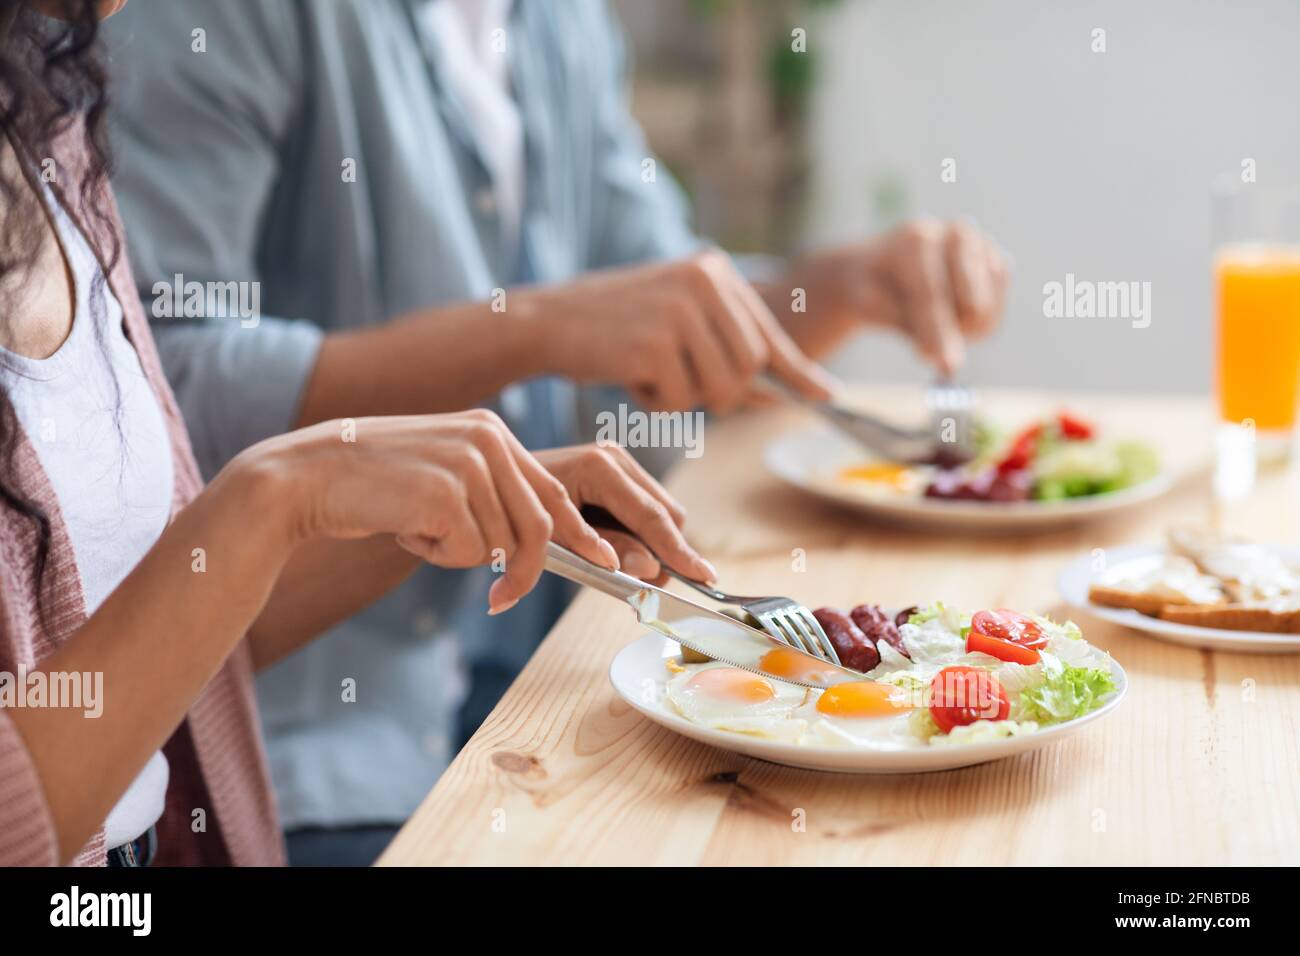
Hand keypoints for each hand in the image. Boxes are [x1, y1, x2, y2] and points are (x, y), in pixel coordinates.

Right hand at [243, 410, 619, 613]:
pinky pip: (467, 553)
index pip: (552, 491)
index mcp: (491, 431)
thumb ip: (491, 492)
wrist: (305, 476)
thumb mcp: (444, 473)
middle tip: (501, 602)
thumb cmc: (374, 484)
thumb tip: (540, 540)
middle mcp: (487, 440)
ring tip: (417, 526)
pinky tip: (404, 528)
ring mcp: (467, 464)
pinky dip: (436, 556)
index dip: (581, 534)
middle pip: (537, 526)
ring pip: (500, 544)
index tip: (607, 563)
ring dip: (459, 554)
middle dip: (524, 573)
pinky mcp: (445, 493)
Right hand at [525, 249, 835, 411]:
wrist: (548, 321)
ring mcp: (680, 310)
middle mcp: (704, 281)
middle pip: (751, 367)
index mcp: (715, 271)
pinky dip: (657, 403)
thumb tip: (786, 393)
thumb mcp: (679, 324)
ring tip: (651, 374)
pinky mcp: (655, 343)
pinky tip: (629, 376)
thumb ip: (729, 351)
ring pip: (721, 388)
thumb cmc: (616, 330)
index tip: (827, 396)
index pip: (768, 333)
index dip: (798, 372)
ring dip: (688, 398)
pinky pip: (681, 401)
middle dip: (724, 393)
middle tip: (681, 386)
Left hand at [533, 444, 714, 583]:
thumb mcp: (553, 539)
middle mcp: (615, 458)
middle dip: (667, 553)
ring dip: (653, 547)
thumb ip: (603, 551)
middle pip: (667, 514)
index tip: (704, 577)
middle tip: (646, 589)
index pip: (652, 516)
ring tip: (621, 571)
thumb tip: (650, 568)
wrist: (491, 482)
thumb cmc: (515, 511)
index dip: (679, 551)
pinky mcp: (618, 473)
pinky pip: (648, 511)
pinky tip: (617, 553)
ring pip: (663, 514)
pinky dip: (642, 537)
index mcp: (600, 467)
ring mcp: (619, 462)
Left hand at [793, 219, 1008, 372]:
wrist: (882, 266)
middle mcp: (958, 235)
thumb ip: (910, 328)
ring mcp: (983, 248)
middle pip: (970, 303)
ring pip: (987, 311)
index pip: (933, 294)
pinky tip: (950, 322)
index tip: (944, 364)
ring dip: (960, 332)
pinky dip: (975, 329)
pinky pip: (995, 314)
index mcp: (918, 239)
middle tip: (923, 351)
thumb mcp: (873, 307)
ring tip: (929, 325)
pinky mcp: (998, 266)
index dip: (937, 332)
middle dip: (950, 332)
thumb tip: (949, 363)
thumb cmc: (873, 287)